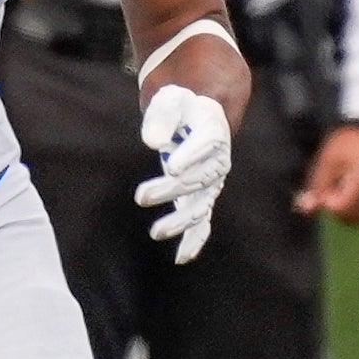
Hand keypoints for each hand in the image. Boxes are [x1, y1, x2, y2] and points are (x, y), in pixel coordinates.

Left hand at [134, 84, 232, 262]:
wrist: (197, 121)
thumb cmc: (182, 109)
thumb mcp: (171, 100)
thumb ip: (163, 115)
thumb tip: (153, 143)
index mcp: (213, 132)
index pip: (205, 144)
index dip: (190, 156)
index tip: (172, 167)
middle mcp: (218, 162)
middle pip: (196, 179)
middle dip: (169, 190)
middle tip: (141, 196)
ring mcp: (211, 184)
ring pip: (198, 206)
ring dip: (179, 221)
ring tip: (155, 232)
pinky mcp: (202, 199)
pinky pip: (202, 223)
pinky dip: (194, 241)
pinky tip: (181, 258)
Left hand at [297, 123, 358, 225]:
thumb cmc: (346, 146)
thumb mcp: (326, 163)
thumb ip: (316, 188)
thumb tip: (304, 209)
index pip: (341, 208)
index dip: (329, 201)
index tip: (329, 186)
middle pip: (349, 217)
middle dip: (337, 205)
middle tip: (338, 183)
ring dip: (347, 208)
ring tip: (349, 184)